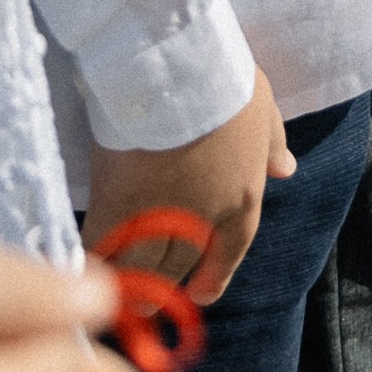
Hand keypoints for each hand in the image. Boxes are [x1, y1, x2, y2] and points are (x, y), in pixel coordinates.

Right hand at [87, 70, 293, 305]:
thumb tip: (285, 170)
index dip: (216, 275)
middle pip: (180, 265)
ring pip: (141, 266)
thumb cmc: (225, 79)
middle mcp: (203, 217)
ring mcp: (158, 214)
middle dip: (163, 289)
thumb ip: (272, 145)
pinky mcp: (117, 203)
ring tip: (117, 300)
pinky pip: (103, 244)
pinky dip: (94, 258)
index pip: (232, 250)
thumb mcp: (263, 108)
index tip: (201, 293)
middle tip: (147, 303)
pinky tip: (85, 266)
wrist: (179, 68)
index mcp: (243, 196)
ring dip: (129, 286)